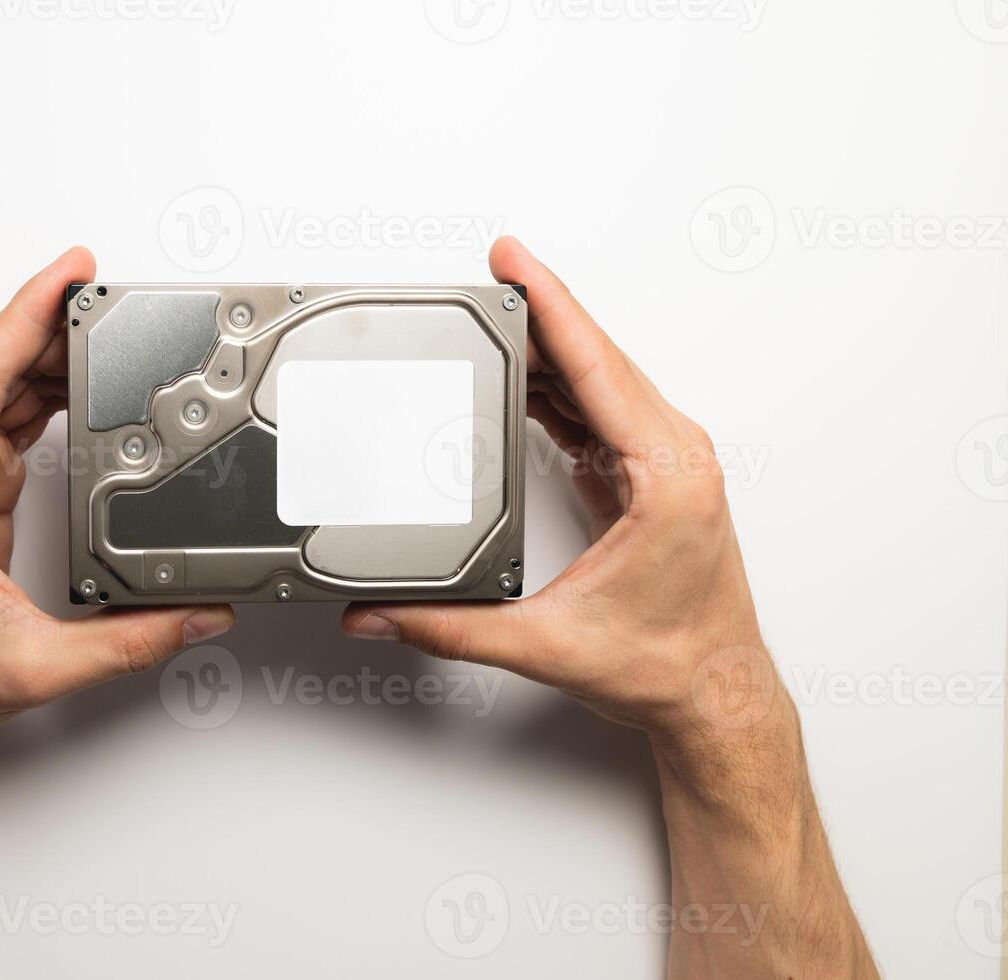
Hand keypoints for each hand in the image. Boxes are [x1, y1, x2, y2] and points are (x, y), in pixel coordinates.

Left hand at [0, 246, 233, 748]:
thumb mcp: (39, 661)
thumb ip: (131, 640)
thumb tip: (199, 615)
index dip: (29, 314)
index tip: (69, 274)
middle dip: (52, 325)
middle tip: (112, 296)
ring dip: (49, 359)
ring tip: (109, 332)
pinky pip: (2, 419)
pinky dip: (42, 396)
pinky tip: (79, 384)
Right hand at [342, 238, 877, 976]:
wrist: (714, 695)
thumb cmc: (667, 666)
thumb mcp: (547, 644)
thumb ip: (451, 629)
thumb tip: (381, 613)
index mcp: (665, 479)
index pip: (597, 369)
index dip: (551, 307)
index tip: (516, 262)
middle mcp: (675, 458)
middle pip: (599, 359)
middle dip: (542, 310)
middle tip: (491, 271)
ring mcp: (667, 464)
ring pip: (603, 380)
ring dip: (551, 346)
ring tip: (496, 316)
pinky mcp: (651, 477)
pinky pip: (603, 410)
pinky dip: (563, 386)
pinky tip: (526, 379)